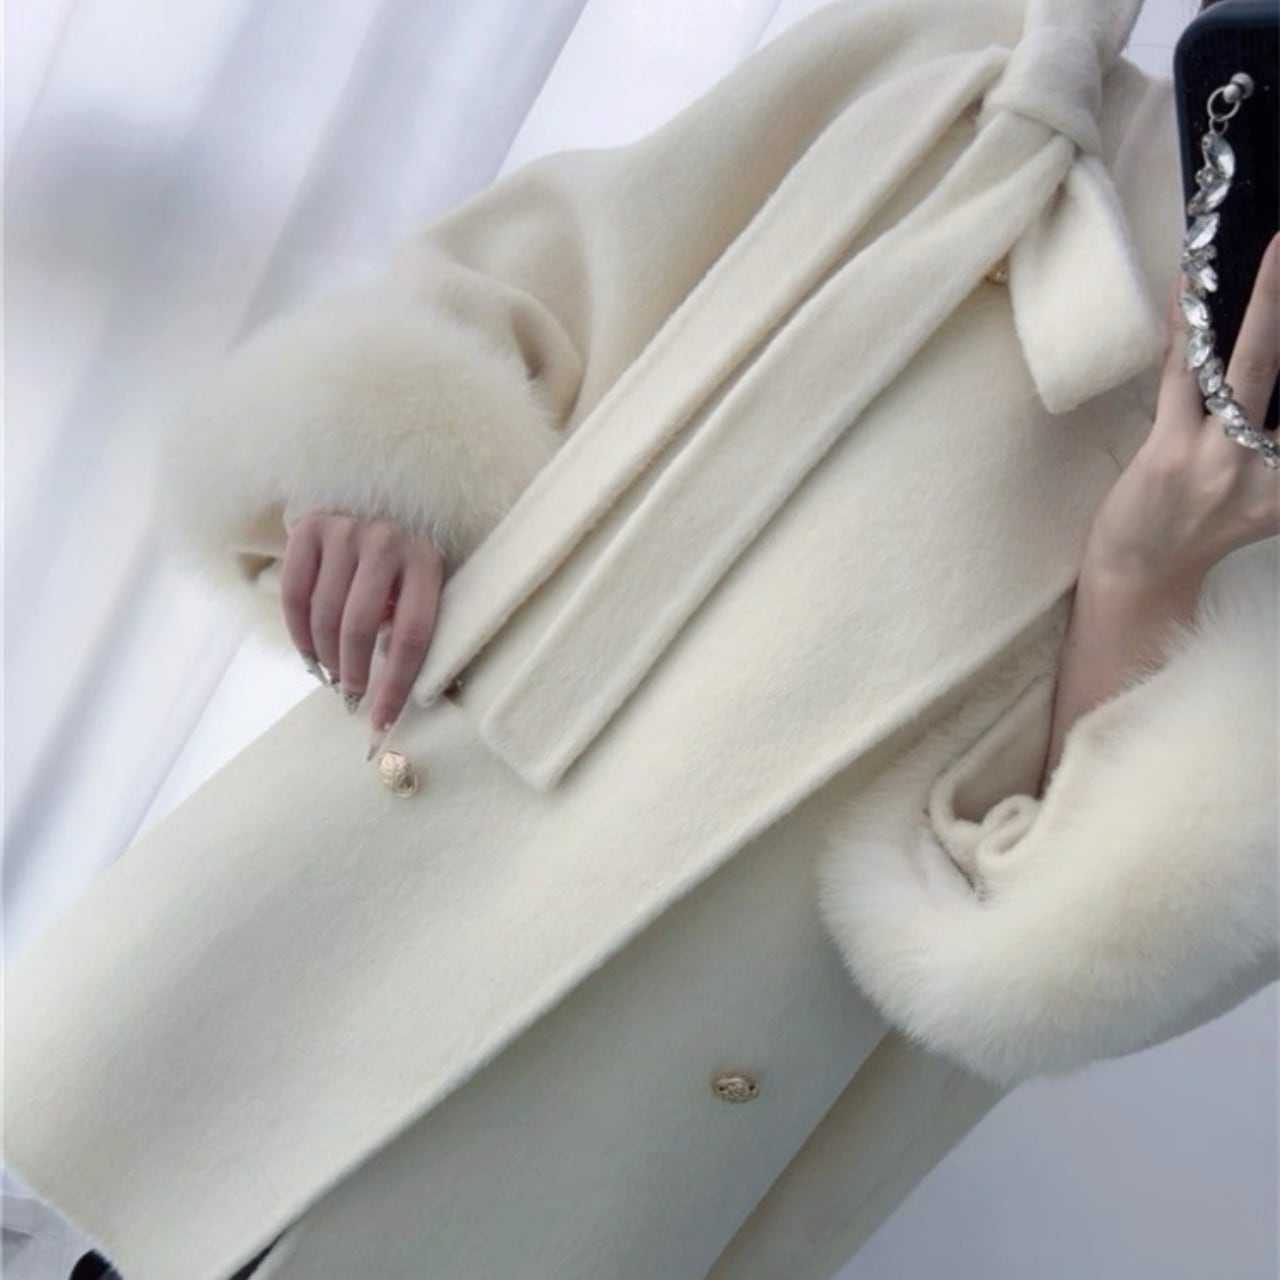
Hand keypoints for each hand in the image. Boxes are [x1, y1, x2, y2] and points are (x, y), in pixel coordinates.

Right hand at [280, 511, 444, 756]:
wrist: (369, 494)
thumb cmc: (398, 559)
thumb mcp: (417, 585)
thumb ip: (406, 625)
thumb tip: (390, 695)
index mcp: (426, 561)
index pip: (413, 636)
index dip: (395, 685)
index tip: (381, 722)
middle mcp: (387, 542)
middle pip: (360, 628)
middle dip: (352, 674)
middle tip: (349, 697)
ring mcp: (345, 531)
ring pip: (324, 616)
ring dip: (325, 658)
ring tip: (331, 675)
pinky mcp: (309, 527)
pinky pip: (294, 595)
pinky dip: (298, 634)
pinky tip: (309, 653)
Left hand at [1082, 231, 1279, 590]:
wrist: (1140, 573)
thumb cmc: (1201, 522)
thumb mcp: (1261, 489)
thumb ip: (1278, 438)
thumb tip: (1270, 354)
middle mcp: (1272, 472)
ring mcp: (1221, 461)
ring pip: (1251, 365)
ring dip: (1266, 301)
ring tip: (1278, 249)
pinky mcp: (1171, 452)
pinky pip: (1185, 374)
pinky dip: (1190, 325)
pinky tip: (1192, 283)